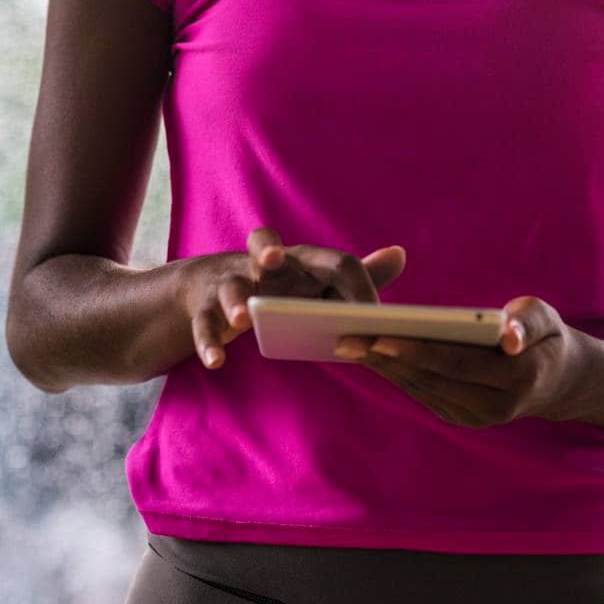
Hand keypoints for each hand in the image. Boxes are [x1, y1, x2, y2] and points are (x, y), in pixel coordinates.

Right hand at [181, 227, 406, 369]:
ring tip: (243, 317)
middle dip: (267, 250)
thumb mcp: (314, 281)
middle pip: (261, 243)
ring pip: (229, 286)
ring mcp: (228, 284)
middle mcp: (261, 265)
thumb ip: (353, 275)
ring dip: (235, 300)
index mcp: (298, 259)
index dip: (353, 282)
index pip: (328, 259)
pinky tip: (216, 361)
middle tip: (274, 260)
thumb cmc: (276, 287)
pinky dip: (209, 341)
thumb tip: (400, 254)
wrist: (204, 292)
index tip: (372, 315)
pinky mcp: (203, 310)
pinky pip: (204, 324)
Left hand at [333, 296, 590, 427]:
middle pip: (431, 380)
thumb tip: (509, 337)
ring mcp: (477, 418)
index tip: (380, 337)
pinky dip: (397, 375)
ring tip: (350, 345)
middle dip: (387, 360)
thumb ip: (527, 323)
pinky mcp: (463, 417)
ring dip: (384, 370)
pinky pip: (424, 394)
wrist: (559, 380)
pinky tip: (372, 356)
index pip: (456, 364)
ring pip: (423, 390)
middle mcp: (495, 408)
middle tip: (347, 338)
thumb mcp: (547, 318)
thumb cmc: (548, 336)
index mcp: (517, 380)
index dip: (417, 351)